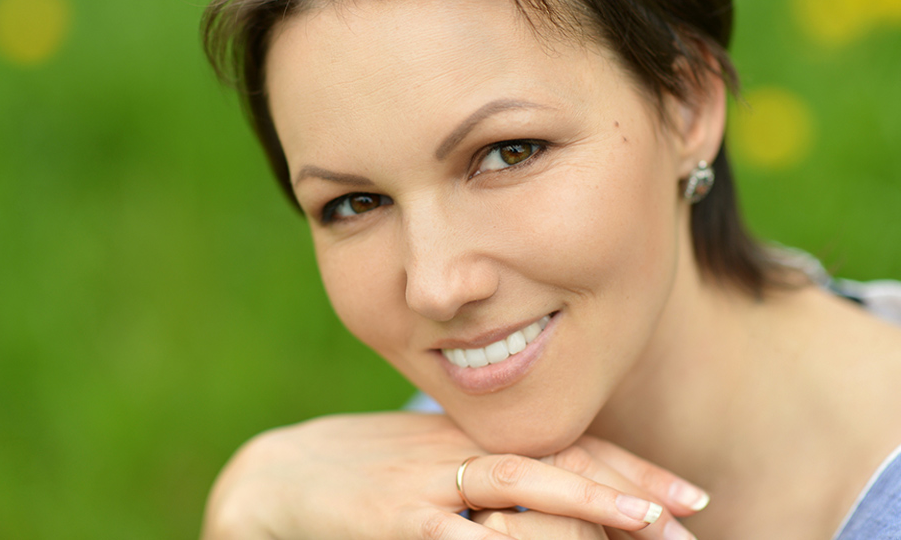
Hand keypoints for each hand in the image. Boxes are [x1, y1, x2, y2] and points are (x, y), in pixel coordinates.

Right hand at [201, 412, 705, 539]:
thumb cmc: (366, 477)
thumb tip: (556, 501)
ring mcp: (429, 484)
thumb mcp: (429, 465)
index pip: (561, 445)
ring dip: (587, 507)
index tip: (684, 496)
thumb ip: (486, 478)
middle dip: (626, 489)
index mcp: (473, 437)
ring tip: (648, 525)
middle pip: (556, 461)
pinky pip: (460, 537)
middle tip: (688, 518)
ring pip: (519, 488)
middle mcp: (459, 452)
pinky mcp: (397, 519)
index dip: (627, 467)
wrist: (279, 478)